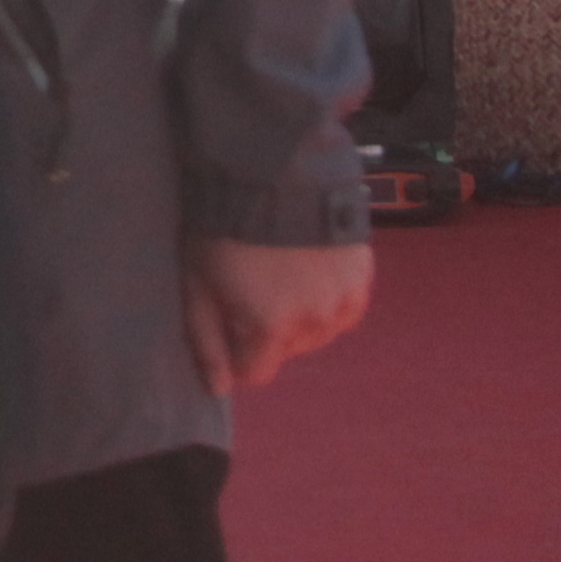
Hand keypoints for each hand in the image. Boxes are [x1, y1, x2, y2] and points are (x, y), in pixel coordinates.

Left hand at [180, 235, 374, 396]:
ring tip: (280, 275)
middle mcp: (314, 322)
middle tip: (251, 287)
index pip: (256, 373)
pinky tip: (309, 271)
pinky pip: (345, 309)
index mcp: (271, 327)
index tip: (229, 323)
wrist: (271, 172)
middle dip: (266, 330)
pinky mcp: (363, 276)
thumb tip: (219, 389)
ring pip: (317, 332)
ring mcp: (343, 299)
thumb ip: (207, 342)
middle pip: (285, 350)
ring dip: (300, 316)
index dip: (237, 352)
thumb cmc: (222, 228)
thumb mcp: (197, 284)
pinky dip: (328, 299)